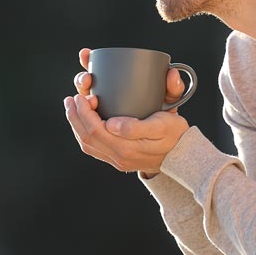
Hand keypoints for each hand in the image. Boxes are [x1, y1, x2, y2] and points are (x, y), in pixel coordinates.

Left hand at [66, 48, 189, 175]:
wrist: (183, 155)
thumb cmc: (174, 134)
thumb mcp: (163, 124)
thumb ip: (137, 126)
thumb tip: (112, 124)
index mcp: (127, 147)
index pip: (96, 130)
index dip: (85, 112)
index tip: (85, 94)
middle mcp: (119, 156)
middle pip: (87, 136)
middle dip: (75, 115)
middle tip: (72, 97)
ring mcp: (117, 160)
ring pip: (87, 144)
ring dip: (76, 124)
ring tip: (71, 106)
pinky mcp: (117, 159)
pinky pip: (93, 148)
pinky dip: (83, 133)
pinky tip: (81, 121)